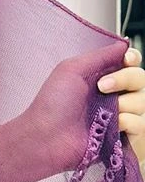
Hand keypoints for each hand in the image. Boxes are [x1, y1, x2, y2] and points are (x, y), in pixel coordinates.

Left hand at [0, 39, 134, 181]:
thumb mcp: (72, 70)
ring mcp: (120, 117)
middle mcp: (113, 96)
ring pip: (143, 102)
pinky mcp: (123, 137)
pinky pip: (141, 125)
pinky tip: (112, 127)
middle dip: (126, 79)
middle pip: (141, 80)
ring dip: (125, 104)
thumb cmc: (52, 104)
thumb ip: (101, 56)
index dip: (132, 59)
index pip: (130, 64)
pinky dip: (128, 123)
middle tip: (101, 87)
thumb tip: (124, 44)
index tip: (127, 59)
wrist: (46, 137)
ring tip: (102, 113)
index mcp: (102, 78)